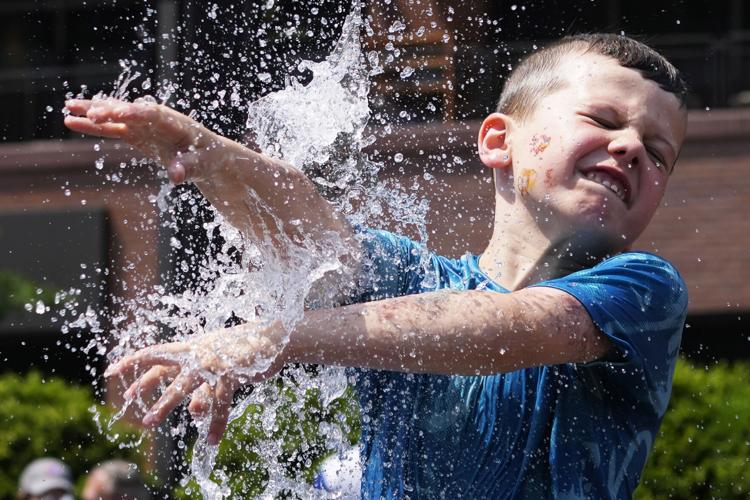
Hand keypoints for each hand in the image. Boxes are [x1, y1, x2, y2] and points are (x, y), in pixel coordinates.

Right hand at [64, 98, 230, 183]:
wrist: (208, 155)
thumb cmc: (208, 158)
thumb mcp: (202, 165)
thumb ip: (188, 168)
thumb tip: (175, 176)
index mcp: (175, 123)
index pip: (154, 115)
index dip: (137, 113)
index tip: (120, 113)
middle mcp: (157, 119)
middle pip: (130, 111)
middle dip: (111, 111)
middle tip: (90, 113)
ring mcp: (144, 125)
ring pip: (116, 115)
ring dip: (94, 112)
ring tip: (69, 108)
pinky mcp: (137, 133)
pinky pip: (112, 128)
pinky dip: (94, 125)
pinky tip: (71, 121)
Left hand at [106, 323, 286, 444]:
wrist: (274, 338)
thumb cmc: (243, 352)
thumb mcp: (217, 369)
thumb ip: (202, 388)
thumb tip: (192, 412)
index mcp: (192, 348)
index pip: (157, 354)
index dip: (134, 362)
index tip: (111, 371)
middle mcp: (199, 353)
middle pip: (165, 368)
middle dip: (146, 387)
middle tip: (128, 401)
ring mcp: (214, 361)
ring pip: (185, 385)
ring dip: (166, 403)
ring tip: (151, 421)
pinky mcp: (232, 371)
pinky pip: (220, 401)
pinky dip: (217, 422)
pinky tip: (213, 440)